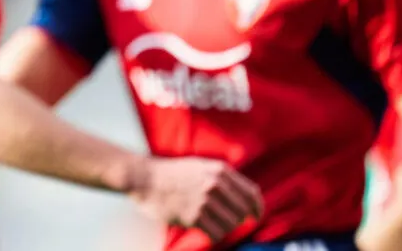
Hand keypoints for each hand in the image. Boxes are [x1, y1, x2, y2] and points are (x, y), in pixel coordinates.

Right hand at [127, 156, 263, 243]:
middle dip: (237, 219)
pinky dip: (214, 235)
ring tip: (210, 222)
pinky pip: (217, 234)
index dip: (257, 208)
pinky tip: (203, 227)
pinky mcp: (193, 217)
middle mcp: (215, 184)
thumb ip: (224, 178)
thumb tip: (249, 199)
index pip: (251, 194)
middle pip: (243, 212)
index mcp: (219, 170)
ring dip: (224, 227)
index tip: (256, 216)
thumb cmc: (173, 173)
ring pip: (231, 226)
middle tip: (224, 219)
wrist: (144, 178)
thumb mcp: (201, 166)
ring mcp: (204, 201)